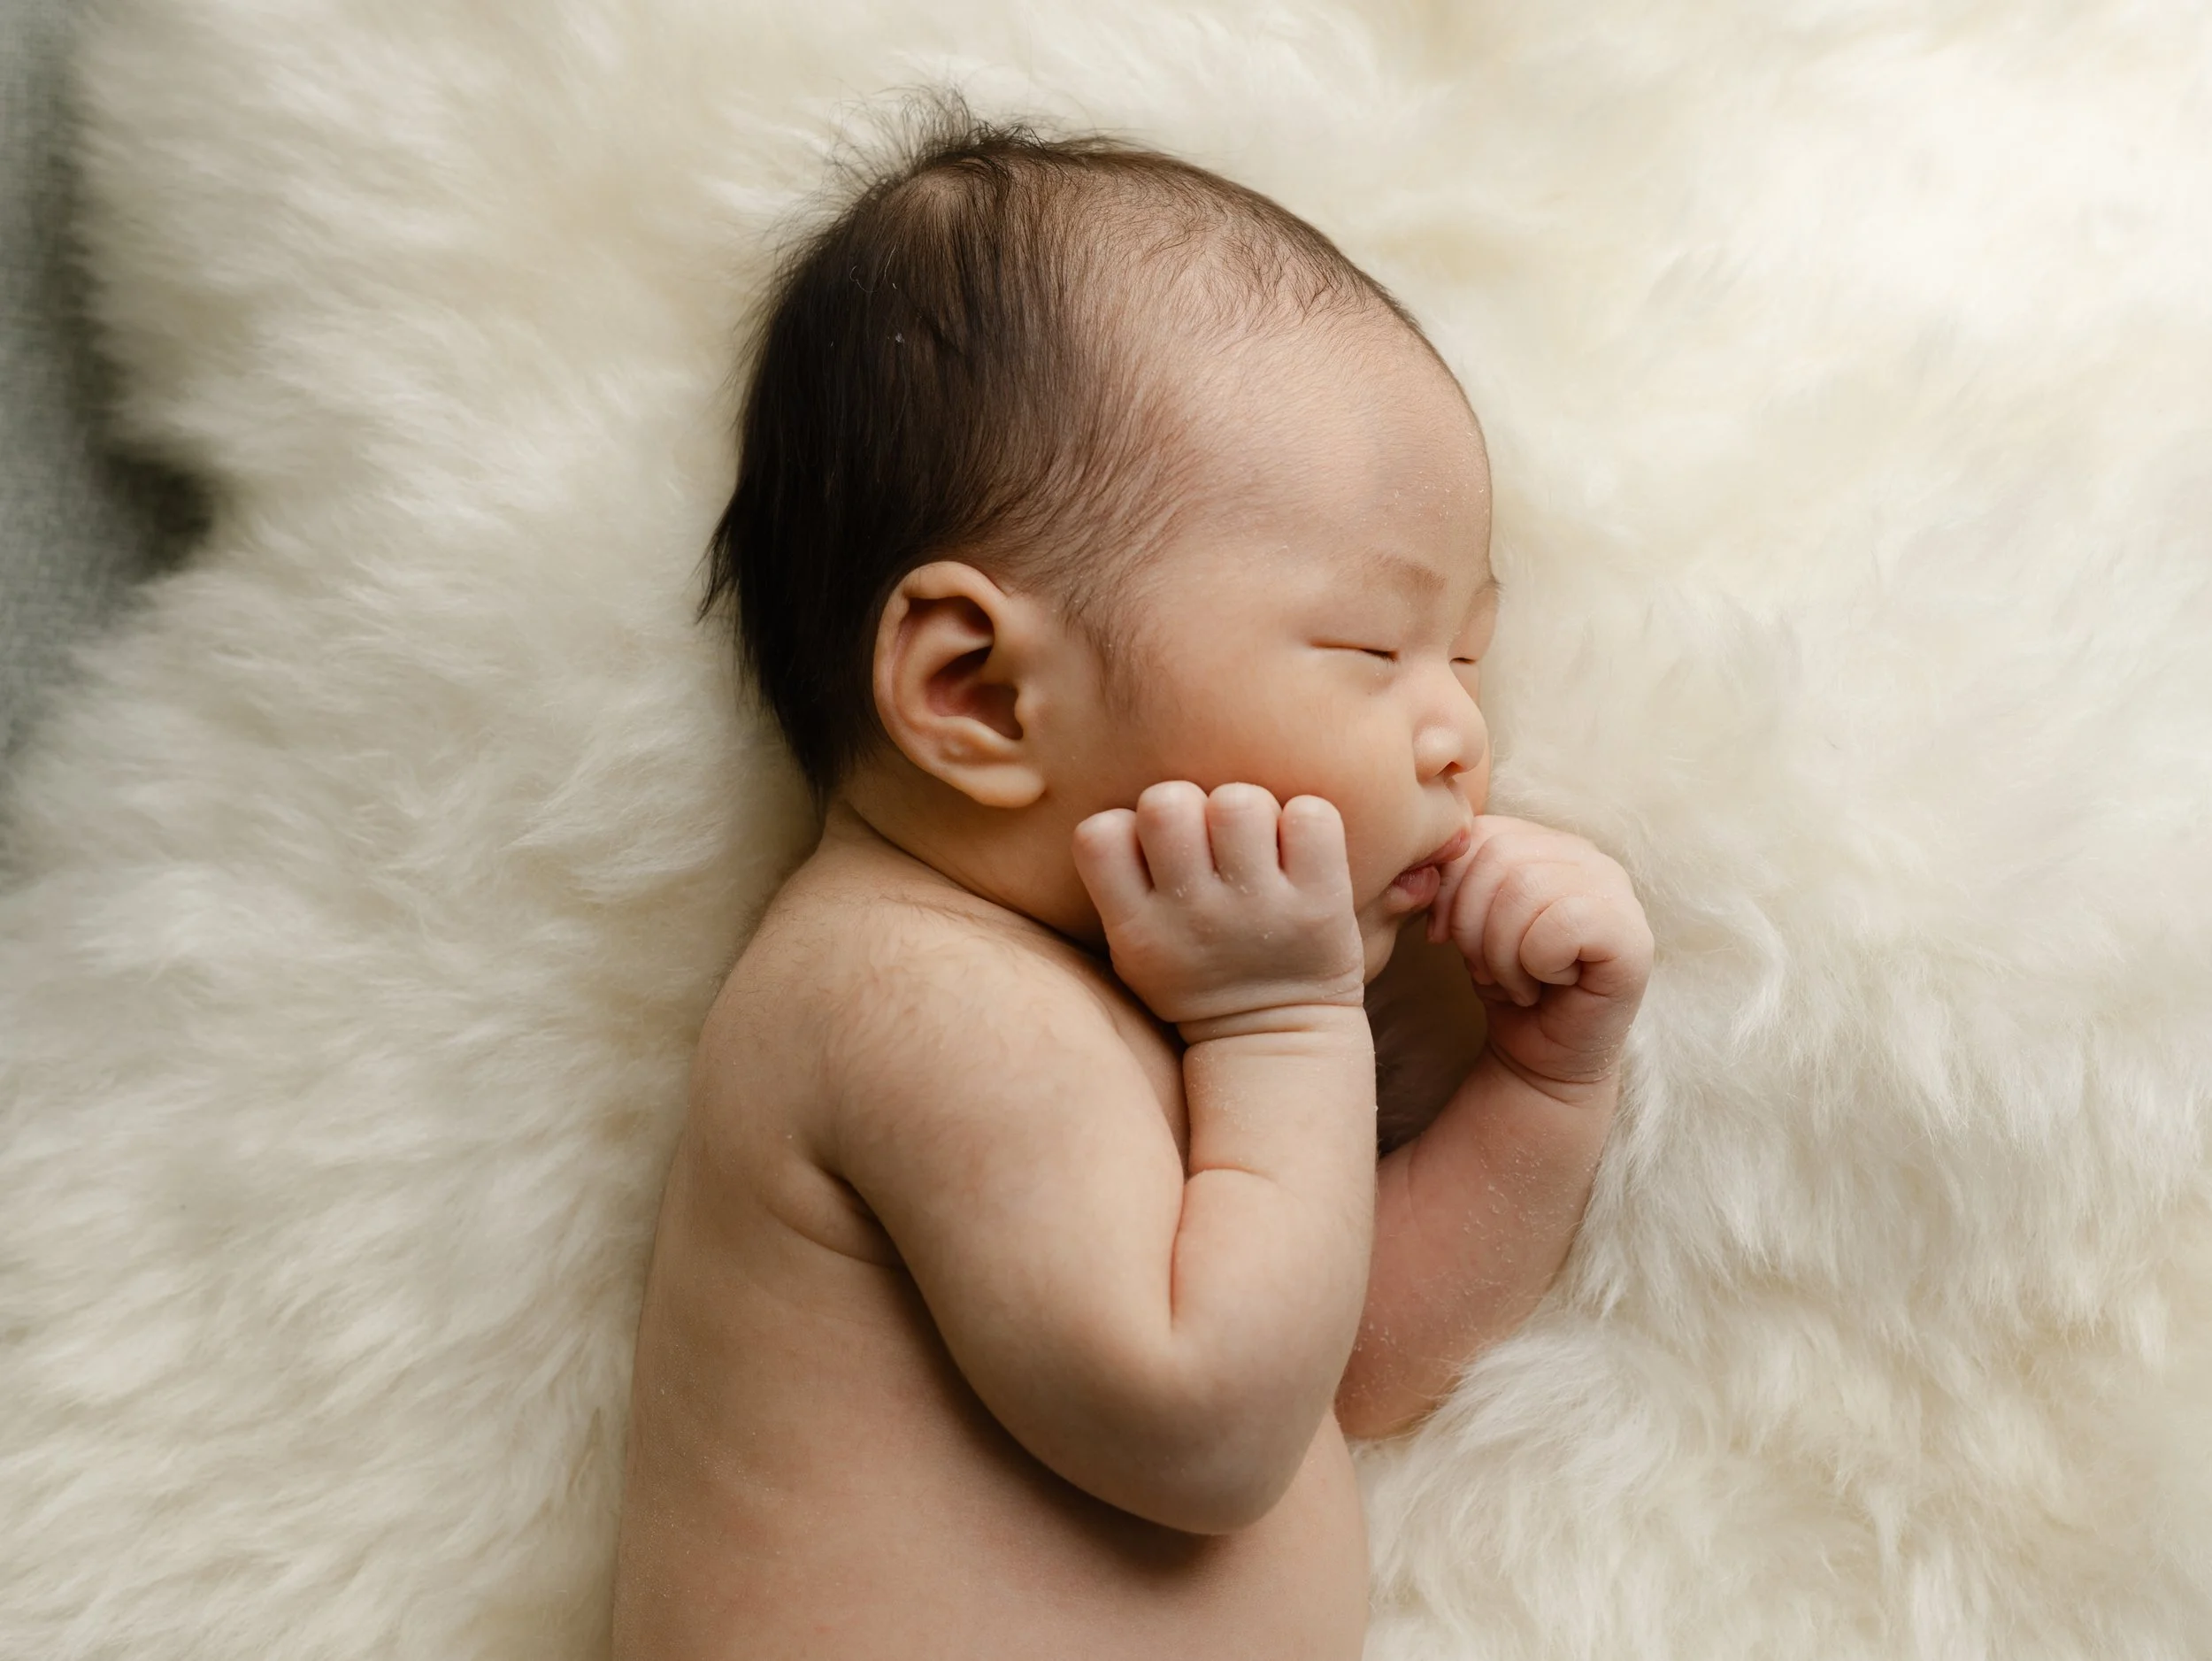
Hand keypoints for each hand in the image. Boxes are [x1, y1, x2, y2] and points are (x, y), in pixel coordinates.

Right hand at [1073, 782, 1367, 1033]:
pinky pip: (1311, 816)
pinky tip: (1299, 850)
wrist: (1276, 1039)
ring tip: (1256, 844)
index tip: (1152, 853)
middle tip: (1208, 840)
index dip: (1126, 825)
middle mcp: (1194, 917)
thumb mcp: (1135, 953)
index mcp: (1138, 930)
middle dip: (1187, 804)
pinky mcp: (1321, 904)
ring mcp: (1260, 910)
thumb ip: (1122, 886)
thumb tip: (1133, 806)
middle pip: (1166, 802)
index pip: (1099, 835)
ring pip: (1238, 802)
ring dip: (1249, 809)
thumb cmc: (1198, 975)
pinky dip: (1307, 820)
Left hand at [1426, 815, 1653, 1095]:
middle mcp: (1588, 856)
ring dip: (1501, 951)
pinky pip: (1560, 925)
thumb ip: (1451, 878)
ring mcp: (1617, 892)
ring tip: (1515, 979)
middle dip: (1471, 924)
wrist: (1541, 1057)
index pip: (1480, 832)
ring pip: (1526, 888)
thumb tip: (1424, 866)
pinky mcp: (1632, 937)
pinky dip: (1536, 964)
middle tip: (1483, 967)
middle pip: (1499, 857)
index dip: (1446, 888)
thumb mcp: (1464, 920)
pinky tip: (1548, 984)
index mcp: (1546, 842)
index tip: (1441, 936)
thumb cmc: (1505, 984)